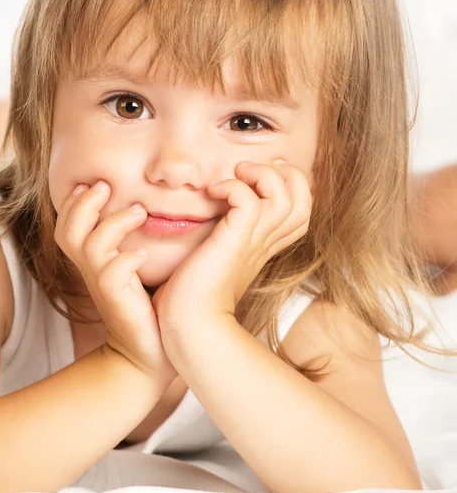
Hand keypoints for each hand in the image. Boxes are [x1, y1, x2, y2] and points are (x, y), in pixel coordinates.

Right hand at [54, 181, 177, 384]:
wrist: (148, 352)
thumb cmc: (147, 305)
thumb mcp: (134, 268)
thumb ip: (132, 240)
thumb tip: (148, 207)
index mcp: (92, 261)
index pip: (69, 225)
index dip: (73, 202)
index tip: (93, 181)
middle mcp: (92, 271)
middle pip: (69, 231)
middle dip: (83, 204)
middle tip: (105, 184)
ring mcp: (103, 287)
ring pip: (91, 247)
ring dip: (114, 224)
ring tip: (140, 212)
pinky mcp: (118, 303)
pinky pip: (112, 276)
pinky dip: (125, 261)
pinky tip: (143, 254)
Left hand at [152, 160, 312, 332]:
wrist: (189, 324)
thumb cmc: (193, 296)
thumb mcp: (213, 260)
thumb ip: (220, 238)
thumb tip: (209, 214)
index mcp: (262, 248)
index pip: (299, 212)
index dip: (291, 187)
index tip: (264, 173)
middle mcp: (264, 243)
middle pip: (303, 201)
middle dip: (286, 175)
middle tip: (251, 169)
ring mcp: (253, 243)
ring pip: (284, 196)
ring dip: (261, 174)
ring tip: (235, 175)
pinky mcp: (234, 242)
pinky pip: (250, 202)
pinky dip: (234, 187)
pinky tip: (214, 191)